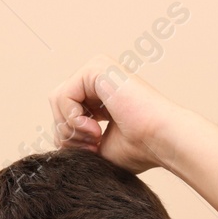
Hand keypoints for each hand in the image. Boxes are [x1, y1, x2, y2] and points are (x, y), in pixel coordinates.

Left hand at [48, 55, 178, 173]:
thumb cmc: (140, 148)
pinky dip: (73, 119)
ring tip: (94, 139)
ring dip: (70, 128)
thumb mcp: (98, 146)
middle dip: (67, 133)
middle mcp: (98, 77)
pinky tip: (95, 129)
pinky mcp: (96, 68)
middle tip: (91, 147)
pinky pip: (63, 95)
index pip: (66, 112)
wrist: (162, 139)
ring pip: (58, 100)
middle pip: (58, 104)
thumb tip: (56, 138)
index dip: (71, 137)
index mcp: (101, 93)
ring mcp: (98, 69)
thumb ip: (76, 137)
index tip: (94, 150)